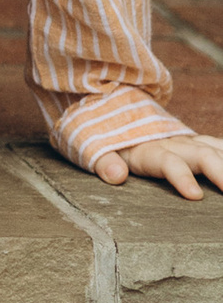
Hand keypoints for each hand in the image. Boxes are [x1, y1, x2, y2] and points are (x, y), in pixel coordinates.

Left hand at [94, 132, 222, 197]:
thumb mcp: (93, 147)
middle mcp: (173, 143)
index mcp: (147, 148)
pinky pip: (220, 147)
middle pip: (202, 155)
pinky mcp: (197, 143)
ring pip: (216, 150)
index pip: (167, 161)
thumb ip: (104, 162)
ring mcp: (188, 141)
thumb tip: (114, 175)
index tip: (195, 196)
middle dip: (221, 173)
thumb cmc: (101, 136)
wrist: (111, 107)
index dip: (181, 176)